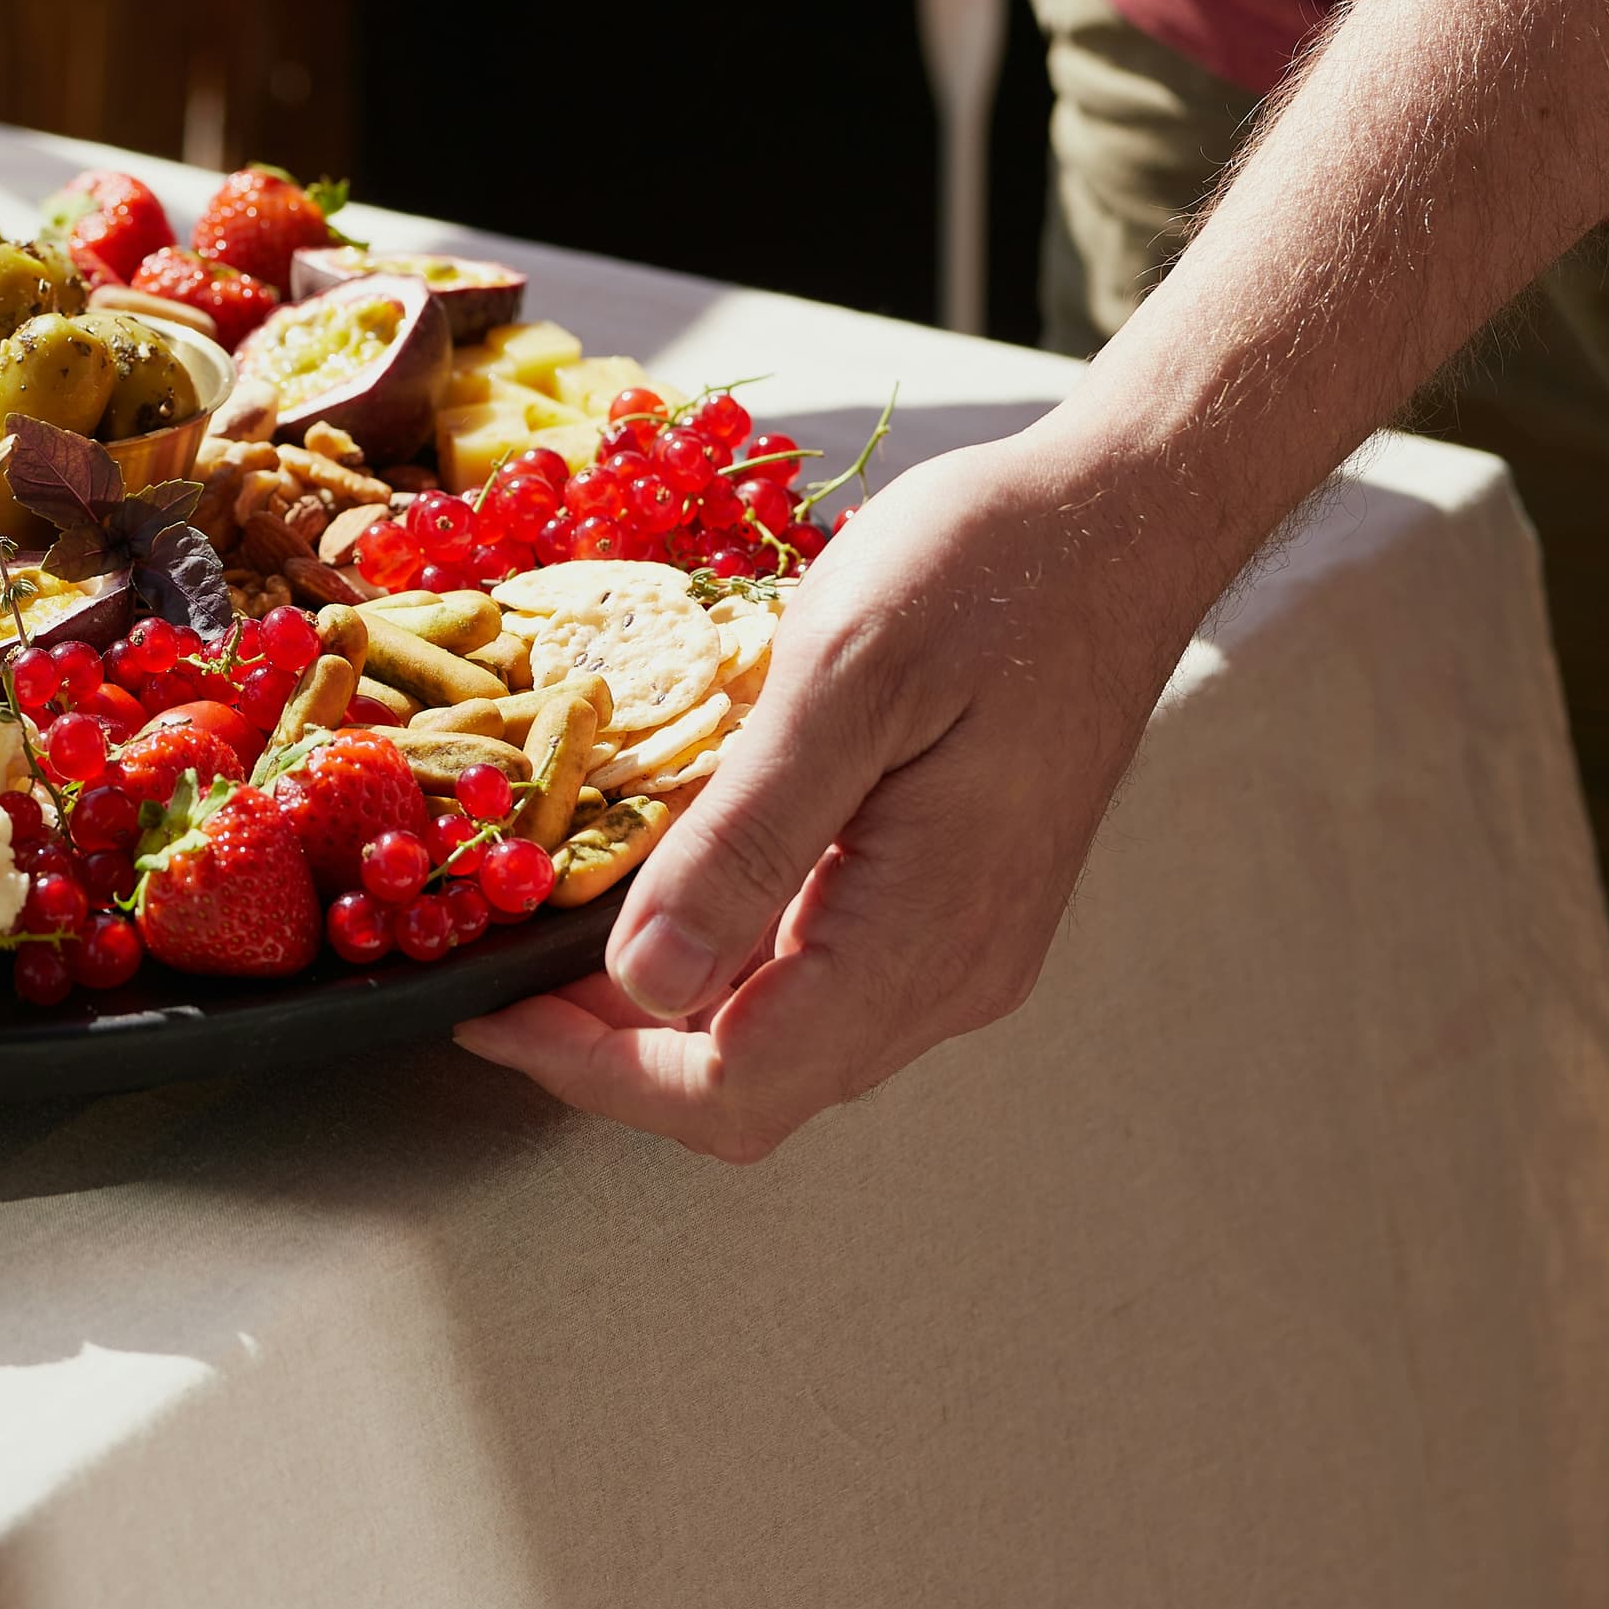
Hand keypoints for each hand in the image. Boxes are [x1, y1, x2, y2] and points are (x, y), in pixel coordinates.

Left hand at [453, 418, 1237, 1159]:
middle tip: (498, 976)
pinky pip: (821, 978)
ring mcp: (962, 945)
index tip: (485, 1011)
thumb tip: (643, 983)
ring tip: (553, 934)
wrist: (1122, 522)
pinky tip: (662, 887)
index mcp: (923, 934)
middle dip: (612, 1055)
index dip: (597, 1072)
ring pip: (785, 1040)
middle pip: (755, 1084)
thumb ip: (747, 839)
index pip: (737, 1086)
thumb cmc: (990, 570)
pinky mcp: (957, 904)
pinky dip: (724, 962)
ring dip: (662, 1012)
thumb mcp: (845, 676)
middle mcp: (951, 973)